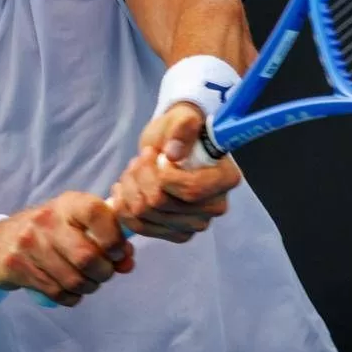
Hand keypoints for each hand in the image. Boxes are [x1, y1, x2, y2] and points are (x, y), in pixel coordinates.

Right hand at [0, 192, 134, 306]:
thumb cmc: (50, 232)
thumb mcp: (77, 224)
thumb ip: (107, 239)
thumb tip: (127, 262)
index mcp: (68, 204)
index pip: (97, 213)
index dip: (114, 237)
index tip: (118, 252)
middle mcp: (47, 220)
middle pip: (87, 257)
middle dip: (104, 273)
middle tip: (103, 273)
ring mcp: (30, 243)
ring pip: (73, 279)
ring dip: (88, 287)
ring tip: (87, 282)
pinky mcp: (18, 267)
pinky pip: (57, 292)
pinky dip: (72, 297)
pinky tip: (70, 290)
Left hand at [110, 102, 242, 242]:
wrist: (170, 147)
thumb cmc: (179, 131)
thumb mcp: (182, 118)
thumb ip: (182, 128)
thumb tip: (174, 152)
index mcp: (225, 178)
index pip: (191, 190)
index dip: (164, 177)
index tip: (156, 156)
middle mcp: (215, 206)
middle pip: (163, 204)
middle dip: (141, 178)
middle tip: (138, 159)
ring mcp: (196, 223)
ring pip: (146, 215)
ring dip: (130, 189)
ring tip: (132, 171)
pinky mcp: (176, 233)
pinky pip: (141, 227)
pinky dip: (125, 207)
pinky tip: (125, 189)